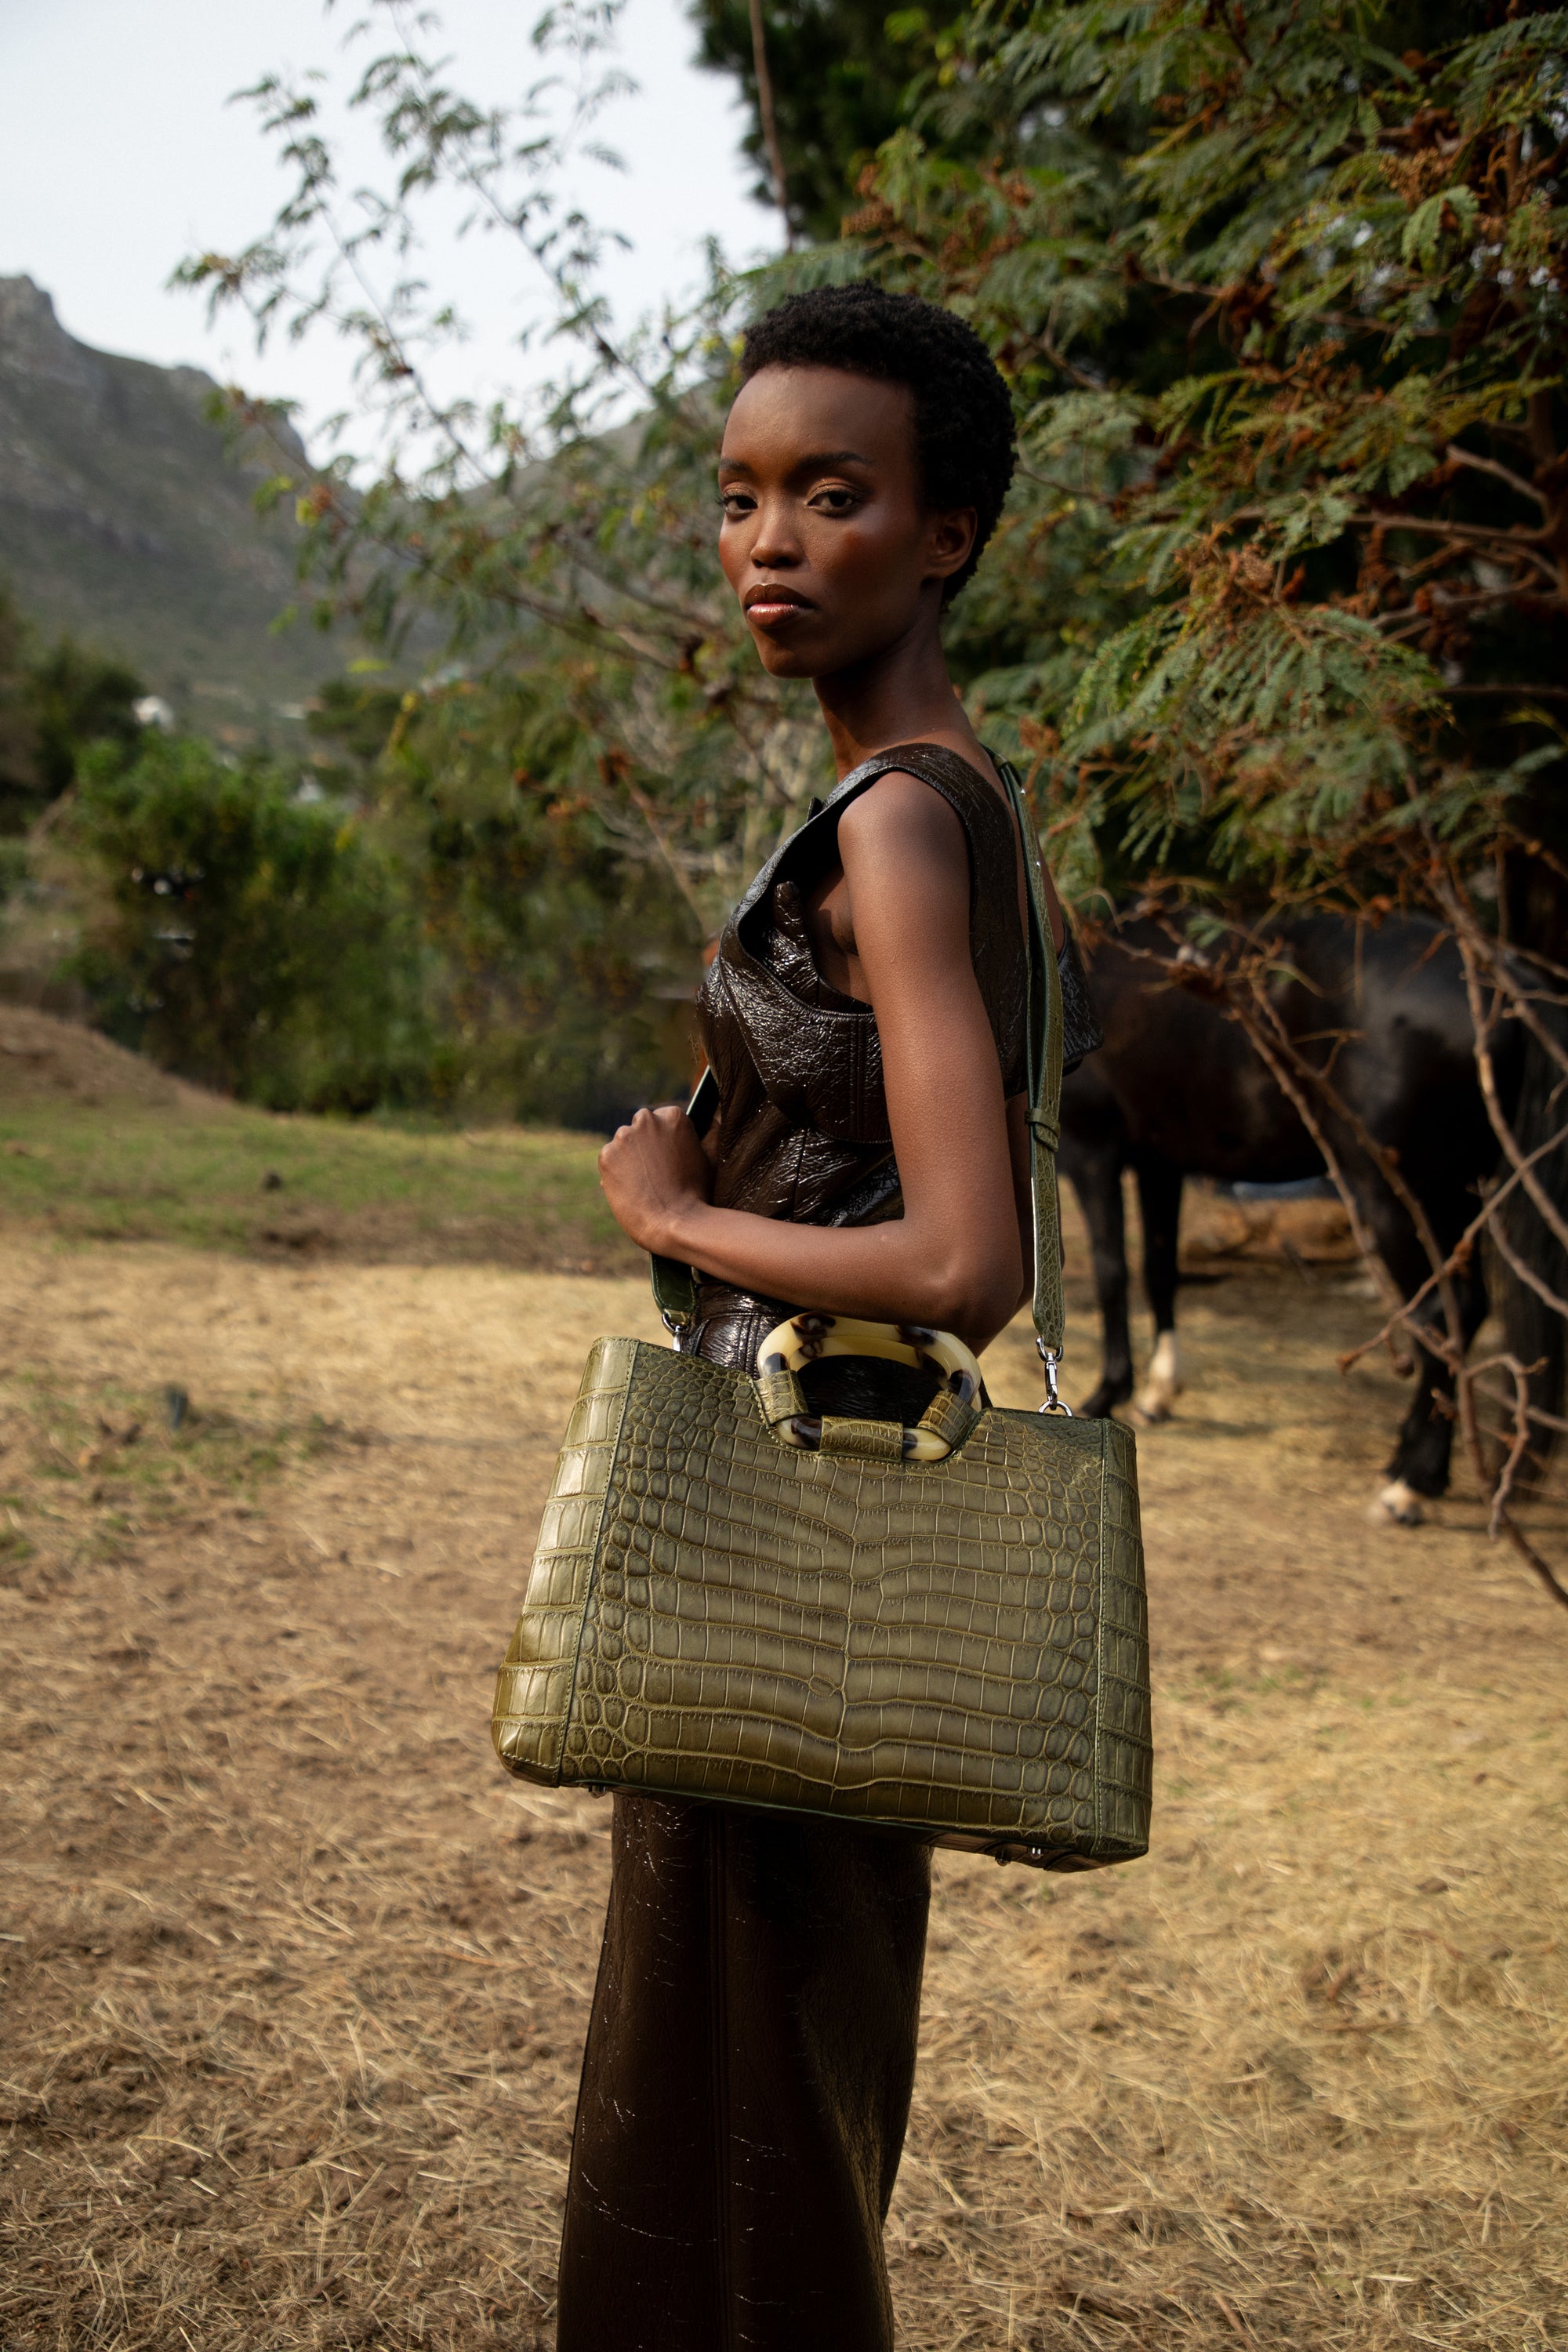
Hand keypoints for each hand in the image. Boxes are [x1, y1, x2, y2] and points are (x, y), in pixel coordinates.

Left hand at [598, 1105, 711, 1253]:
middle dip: (646, 1144)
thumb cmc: (696, 1193)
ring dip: (630, 1157)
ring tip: (644, 1183)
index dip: (665, 1140)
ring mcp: (623, 1137)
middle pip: (641, 1127)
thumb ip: (709, 1135)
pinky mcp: (606, 1156)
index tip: (668, 1157)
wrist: (673, 1223)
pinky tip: (631, 1188)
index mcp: (673, 1116)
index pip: (663, 1119)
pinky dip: (616, 1172)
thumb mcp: (710, 1158)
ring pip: (623, 1144)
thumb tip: (711, 1120)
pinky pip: (609, 1161)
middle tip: (656, 1170)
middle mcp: (646, 1120)